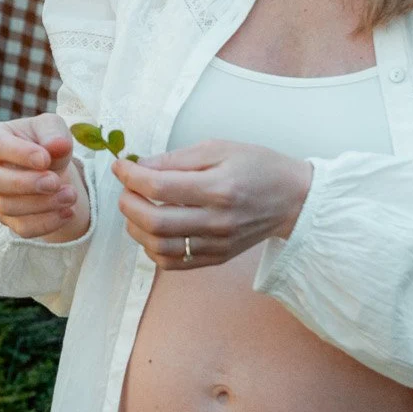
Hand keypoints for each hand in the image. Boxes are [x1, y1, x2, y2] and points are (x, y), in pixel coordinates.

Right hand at [0, 115, 87, 241]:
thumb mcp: (51, 127)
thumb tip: (58, 145)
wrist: (49, 167)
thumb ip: (54, 132)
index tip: (45, 159)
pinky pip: (21, 227)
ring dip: (43, 204)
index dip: (19, 154)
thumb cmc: (44, 141)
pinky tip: (67, 212)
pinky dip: (47, 222)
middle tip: (54, 182)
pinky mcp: (6, 217)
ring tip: (70, 195)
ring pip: (8, 207)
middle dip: (25, 184)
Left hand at [112, 139, 312, 270]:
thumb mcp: (218, 148)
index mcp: (219, 188)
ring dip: (135, 228)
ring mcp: (217, 244)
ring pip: (160, 247)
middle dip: (128, 204)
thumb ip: (177, 159)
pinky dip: (152, 248)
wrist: (292, 198)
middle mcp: (218, 221)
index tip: (120, 166)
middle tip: (125, 190)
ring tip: (135, 209)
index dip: (131, 176)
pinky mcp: (217, 258)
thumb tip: (139, 166)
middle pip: (155, 222)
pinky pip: (174, 263)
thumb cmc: (257, 167)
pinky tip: (151, 230)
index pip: (160, 186)